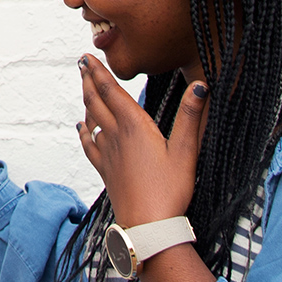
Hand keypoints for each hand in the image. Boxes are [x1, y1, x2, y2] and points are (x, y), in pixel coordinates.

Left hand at [76, 54, 208, 226]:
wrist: (147, 225)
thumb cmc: (169, 190)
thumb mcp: (186, 151)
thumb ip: (190, 116)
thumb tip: (200, 85)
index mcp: (135, 126)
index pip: (112, 91)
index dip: (99, 72)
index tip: (88, 56)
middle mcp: (116, 136)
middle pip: (97, 101)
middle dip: (89, 80)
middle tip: (82, 63)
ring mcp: (108, 153)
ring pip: (91, 119)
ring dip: (87, 100)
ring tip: (83, 86)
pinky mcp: (105, 170)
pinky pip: (89, 144)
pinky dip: (84, 131)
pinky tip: (82, 127)